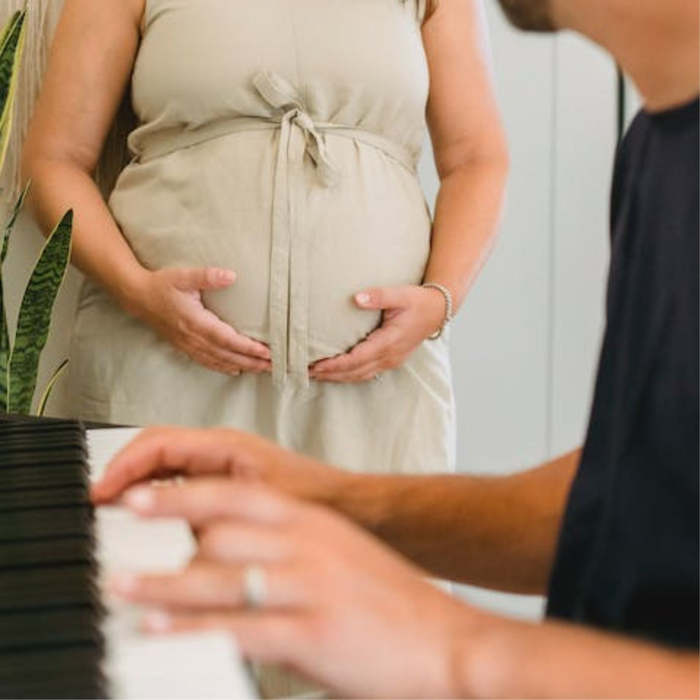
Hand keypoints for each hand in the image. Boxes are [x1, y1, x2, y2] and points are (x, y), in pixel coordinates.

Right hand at [91, 426, 345, 505]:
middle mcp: (220, 451)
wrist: (346, 508)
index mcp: (224, 445)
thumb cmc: (312, 497)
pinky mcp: (226, 486)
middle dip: (123, 471)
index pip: (157, 443)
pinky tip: (149, 521)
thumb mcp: (256, 504)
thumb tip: (161, 517)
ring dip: (137, 484)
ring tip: (113, 512)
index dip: (123, 465)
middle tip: (97, 503)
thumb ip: (208, 507)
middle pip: (155, 451)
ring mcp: (222, 467)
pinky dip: (156, 497)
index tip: (100, 491)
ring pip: (165, 468)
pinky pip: (180, 485)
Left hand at [108, 480, 478, 697]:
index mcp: (314, 522)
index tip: (140, 496)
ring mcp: (311, 587)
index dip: (182, 495)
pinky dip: (193, 629)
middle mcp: (309, 545)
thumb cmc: (392, 600)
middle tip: (117, 548)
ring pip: (221, 577)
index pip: (236, 495)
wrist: (447, 641)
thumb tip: (231, 558)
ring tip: (124, 587)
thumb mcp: (340, 556)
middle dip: (163, 541)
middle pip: (219, 531)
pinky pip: (239, 628)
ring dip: (164, 584)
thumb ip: (289, 550)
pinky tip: (162, 630)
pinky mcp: (314, 634)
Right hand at [133, 267, 270, 375]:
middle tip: (274, 365)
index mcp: (196, 322)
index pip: (227, 339)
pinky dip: (223, 368)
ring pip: (220, 361)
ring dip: (243, 366)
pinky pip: (207, 362)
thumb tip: (231, 275)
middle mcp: (193, 338)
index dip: (248, 348)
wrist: (137, 297)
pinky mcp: (184, 347)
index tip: (266, 352)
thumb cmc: (161, 284)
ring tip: (263, 370)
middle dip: (252, 361)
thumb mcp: (183, 276)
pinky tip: (236, 370)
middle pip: (228, 355)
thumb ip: (207, 276)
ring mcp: (188, 345)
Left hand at [310, 285, 445, 382]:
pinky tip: (336, 374)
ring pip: (360, 376)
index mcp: (389, 342)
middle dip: (330, 374)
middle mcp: (389, 356)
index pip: (356, 359)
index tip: (316, 365)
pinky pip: (366, 373)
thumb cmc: (418, 301)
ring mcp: (391, 361)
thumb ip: (378, 296)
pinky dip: (349, 375)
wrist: (438, 310)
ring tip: (315, 375)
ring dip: (337, 377)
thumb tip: (357, 298)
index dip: (335, 365)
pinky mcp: (391, 360)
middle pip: (354, 372)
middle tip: (305, 373)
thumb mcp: (400, 294)